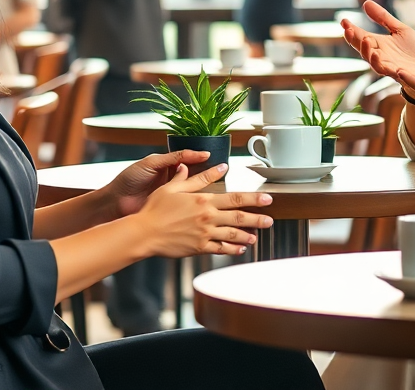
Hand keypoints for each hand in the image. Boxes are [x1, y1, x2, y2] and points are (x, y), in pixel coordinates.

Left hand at [98, 150, 210, 218]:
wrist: (116, 202)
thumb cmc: (129, 179)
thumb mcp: (151, 163)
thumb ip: (173, 157)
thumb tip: (196, 153)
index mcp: (166, 165)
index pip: (188, 158)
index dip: (200, 157)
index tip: (212, 157)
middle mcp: (171, 178)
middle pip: (194, 173)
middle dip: (206, 172)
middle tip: (220, 171)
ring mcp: (172, 194)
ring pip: (192, 188)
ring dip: (203, 187)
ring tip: (216, 185)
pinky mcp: (171, 207)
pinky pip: (186, 202)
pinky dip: (195, 201)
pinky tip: (204, 200)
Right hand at [132, 163, 274, 256]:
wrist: (144, 232)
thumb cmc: (156, 208)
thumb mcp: (175, 188)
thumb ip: (198, 178)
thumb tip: (219, 166)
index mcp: (204, 200)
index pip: (235, 198)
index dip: (254, 198)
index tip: (268, 199)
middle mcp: (207, 217)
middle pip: (239, 217)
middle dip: (257, 218)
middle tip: (270, 220)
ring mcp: (204, 234)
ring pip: (233, 234)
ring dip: (247, 235)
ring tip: (257, 236)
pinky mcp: (199, 248)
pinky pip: (220, 248)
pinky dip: (232, 248)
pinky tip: (240, 248)